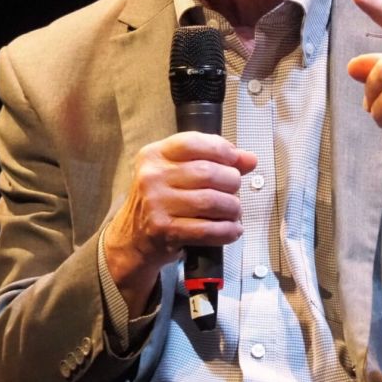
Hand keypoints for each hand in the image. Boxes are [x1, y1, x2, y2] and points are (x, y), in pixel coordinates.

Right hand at [104, 132, 256, 315]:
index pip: (193, 142)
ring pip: (212, 201)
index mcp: (154, 155)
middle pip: (208, 172)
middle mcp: (152, 176)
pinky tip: (232, 230)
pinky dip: (227, 230)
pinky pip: (208, 229)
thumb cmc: (161, 201)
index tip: (235, 161)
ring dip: (232, 208)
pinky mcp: (164, 230)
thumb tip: (249, 159)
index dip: (222, 150)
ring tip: (233, 212)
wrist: (132, 238)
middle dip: (232, 182)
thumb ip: (213, 161)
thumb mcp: (178, 173)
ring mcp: (156, 204)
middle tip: (234, 191)